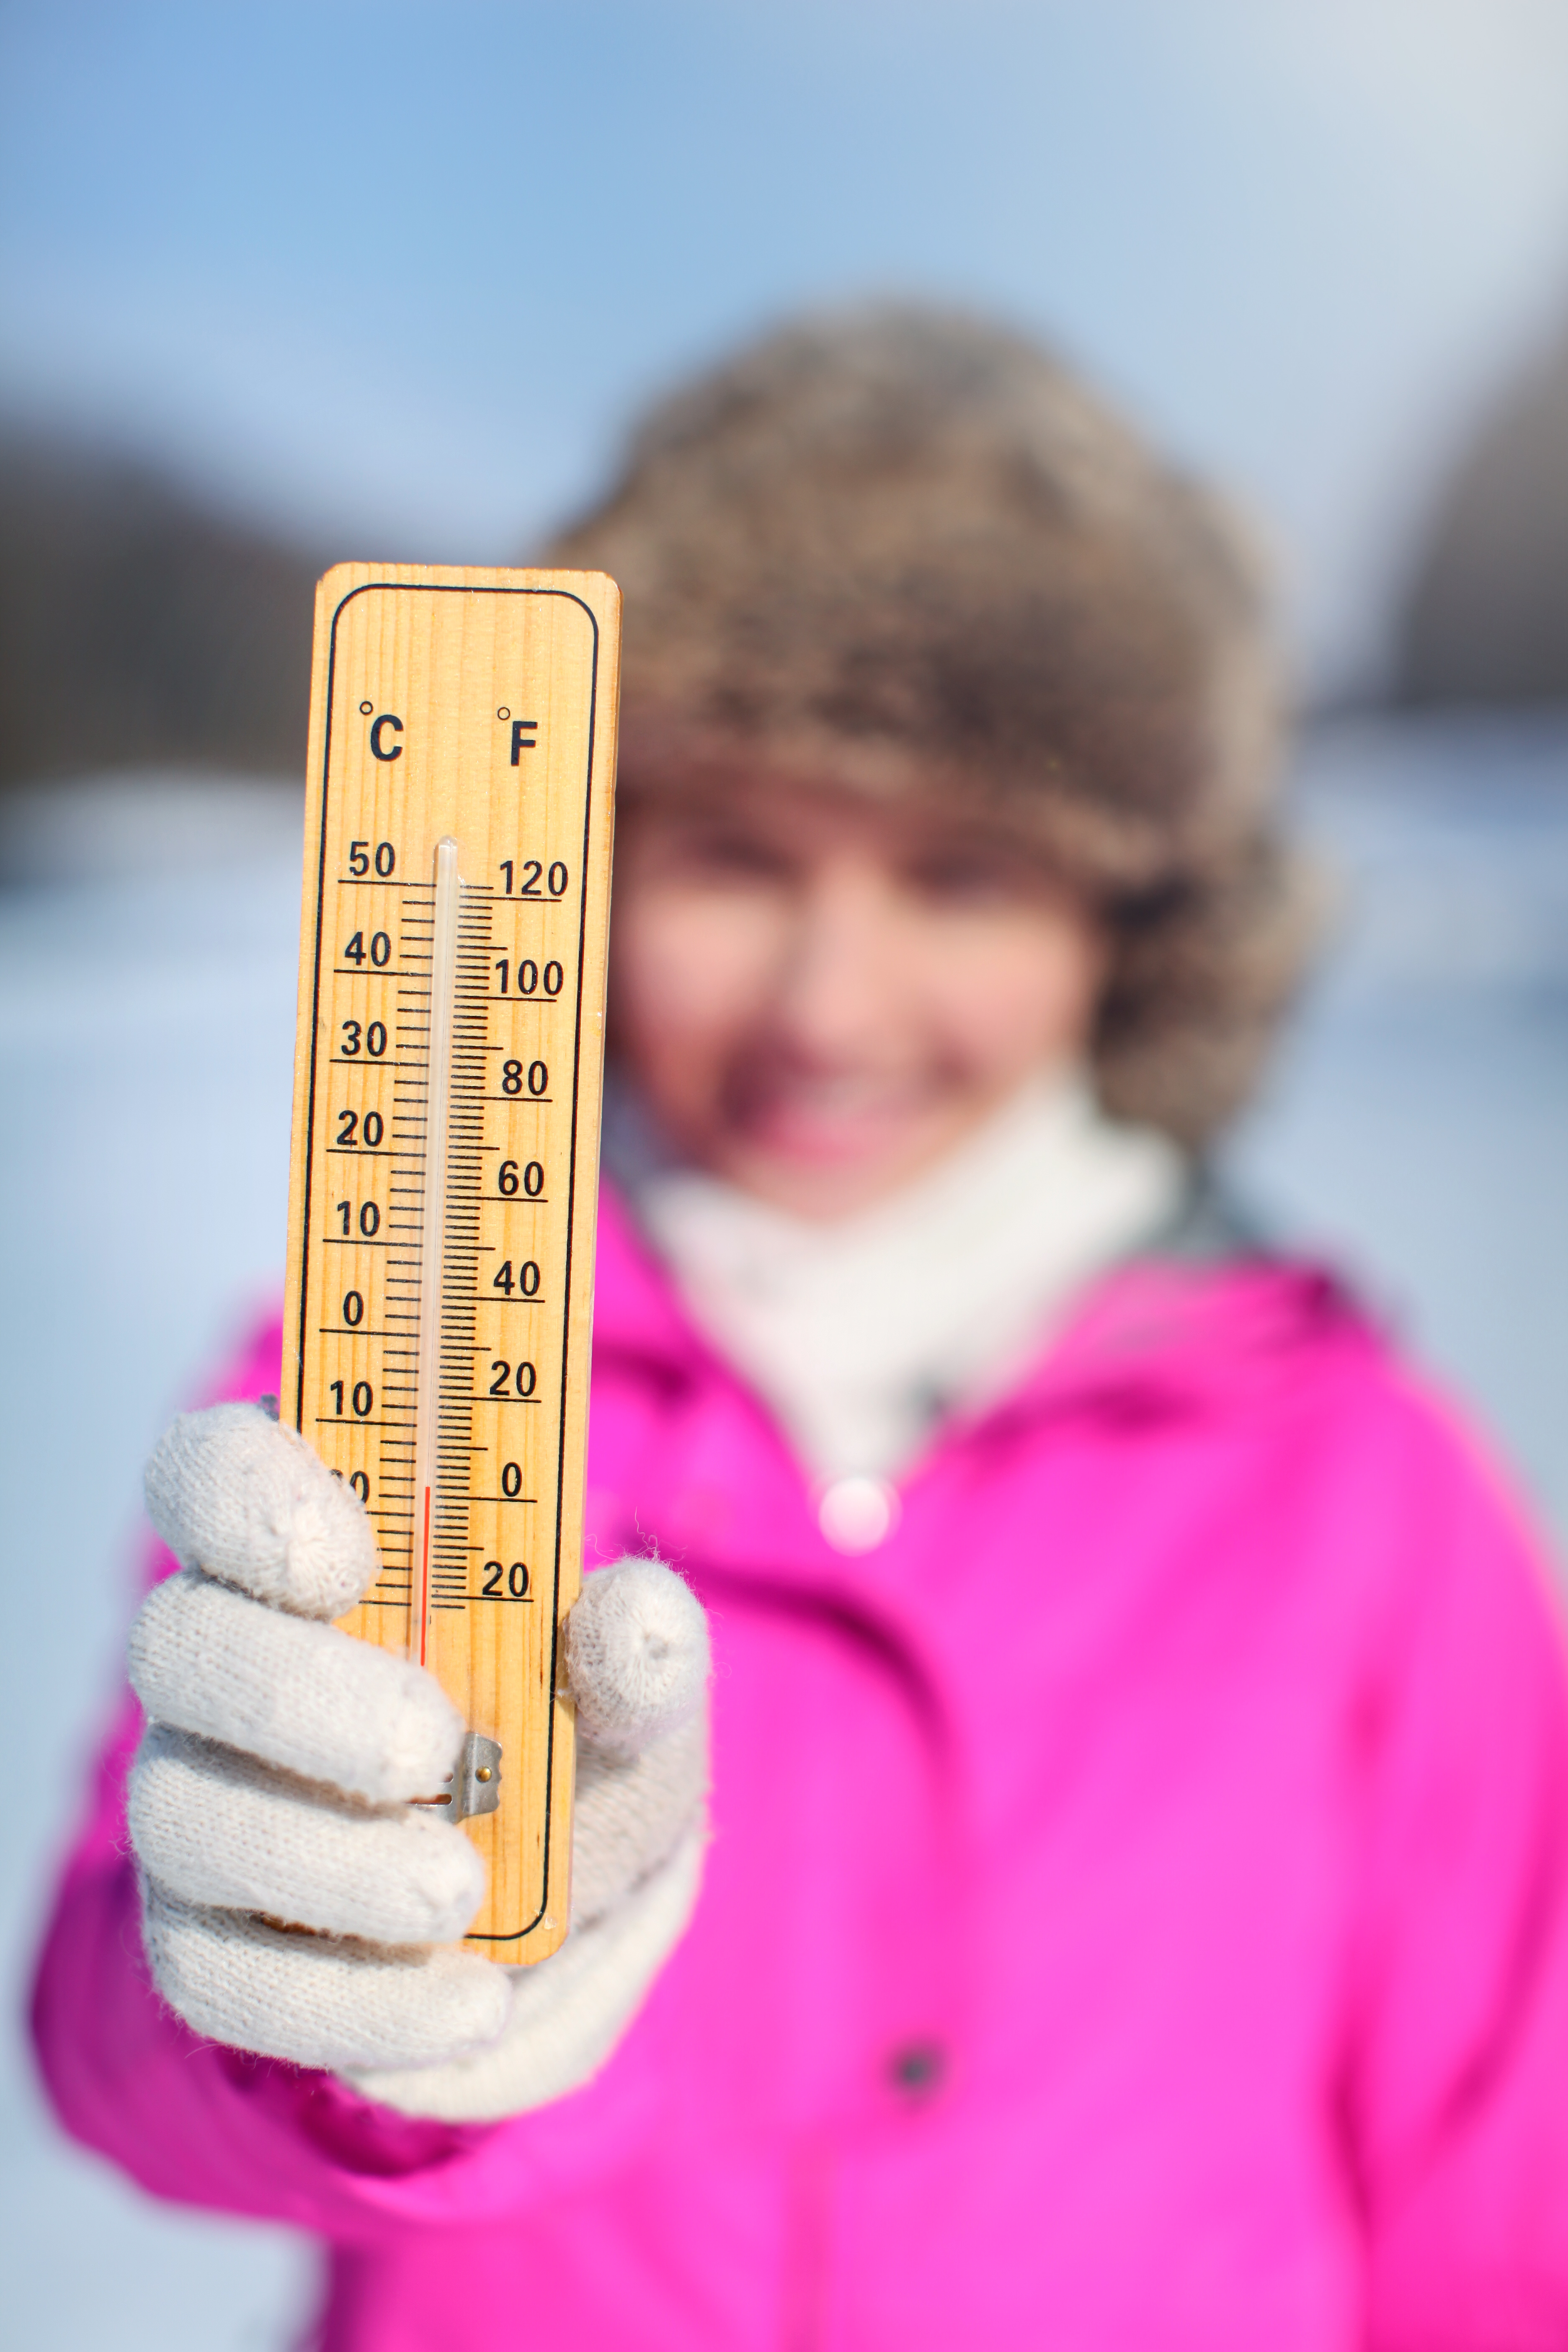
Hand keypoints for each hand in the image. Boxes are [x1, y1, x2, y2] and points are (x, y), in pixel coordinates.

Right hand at [126, 1401, 708, 2120]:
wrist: (562, 1913)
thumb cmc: (577, 1744)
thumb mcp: (632, 1693)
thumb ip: (639, 1644)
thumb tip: (638, 1612)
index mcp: (311, 1537)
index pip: (211, 1473)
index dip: (248, 1497)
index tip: (346, 1553)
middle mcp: (221, 1653)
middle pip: (180, 1644)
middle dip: (297, 1697)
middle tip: (433, 1747)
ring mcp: (195, 1795)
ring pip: (182, 1811)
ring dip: (325, 1858)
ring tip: (455, 1895)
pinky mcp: (203, 1936)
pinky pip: (217, 1975)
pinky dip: (344, 2001)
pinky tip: (466, 2008)